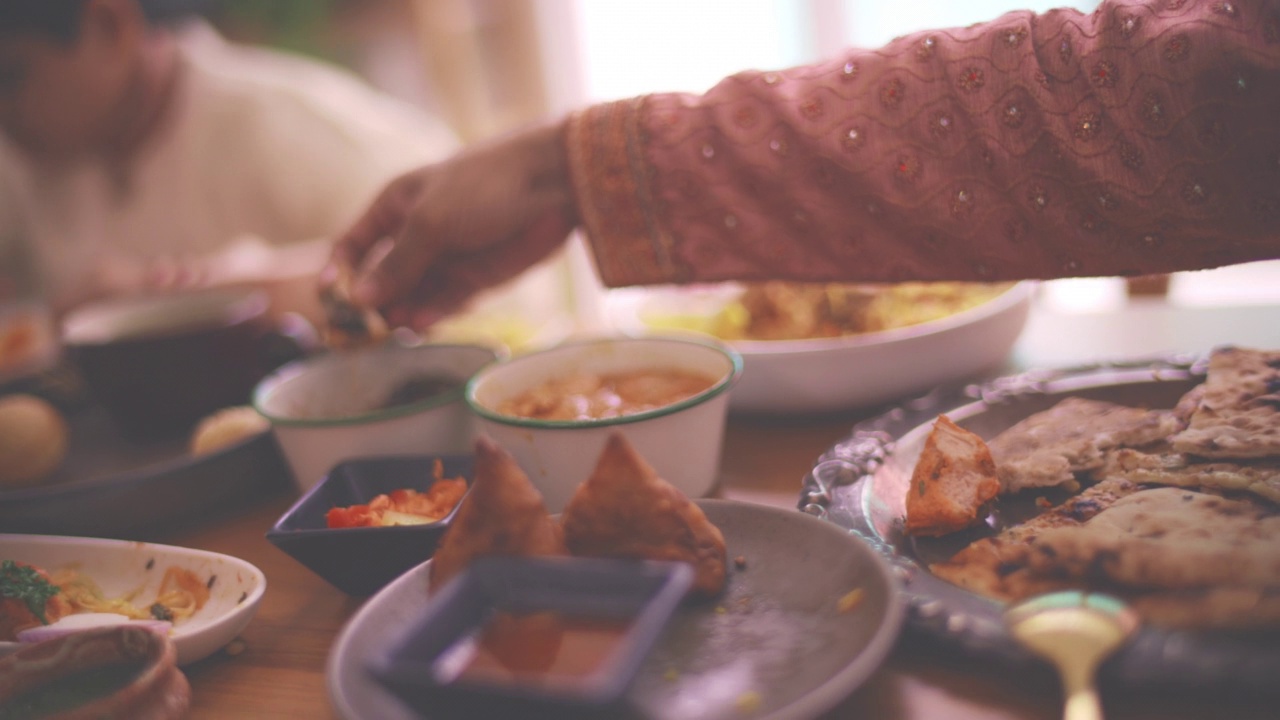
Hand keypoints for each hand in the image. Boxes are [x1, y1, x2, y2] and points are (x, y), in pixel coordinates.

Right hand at [326, 120, 578, 329]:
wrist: (555, 184)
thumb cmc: (486, 185)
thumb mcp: (431, 220)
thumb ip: (397, 262)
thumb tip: (359, 298)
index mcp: (396, 206)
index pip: (353, 244)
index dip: (339, 272)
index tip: (331, 300)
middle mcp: (416, 234)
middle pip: (381, 278)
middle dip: (371, 304)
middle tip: (364, 331)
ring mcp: (446, 259)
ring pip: (412, 296)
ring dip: (400, 314)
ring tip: (394, 330)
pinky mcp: (476, 279)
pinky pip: (444, 304)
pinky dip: (431, 315)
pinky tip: (419, 325)